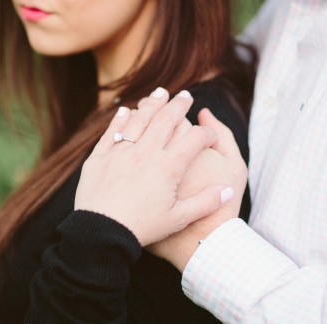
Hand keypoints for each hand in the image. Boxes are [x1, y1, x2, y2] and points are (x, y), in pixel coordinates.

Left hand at [75, 88, 233, 245]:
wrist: (100, 232)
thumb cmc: (142, 229)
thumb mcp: (178, 219)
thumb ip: (205, 203)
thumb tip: (227, 191)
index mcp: (168, 167)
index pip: (193, 139)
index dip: (206, 134)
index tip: (209, 135)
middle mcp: (145, 153)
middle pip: (166, 120)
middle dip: (179, 105)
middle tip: (185, 95)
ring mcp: (120, 152)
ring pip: (139, 120)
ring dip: (152, 104)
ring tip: (160, 93)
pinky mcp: (100, 157)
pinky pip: (112, 132)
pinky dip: (120, 119)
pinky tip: (126, 111)